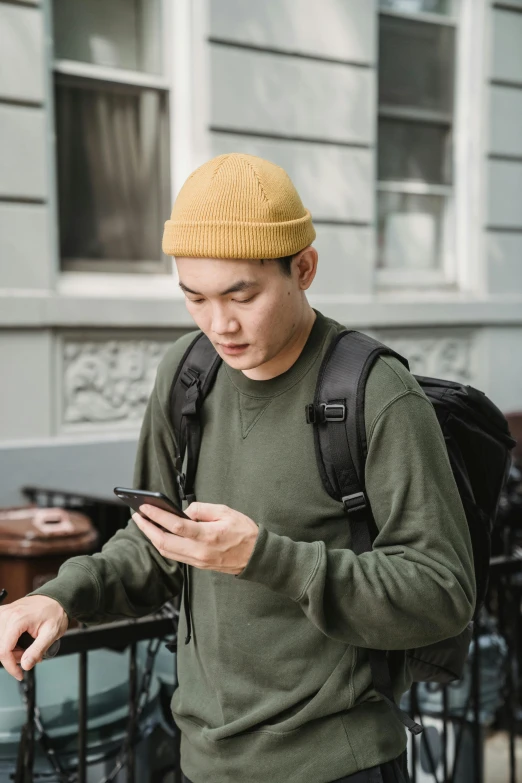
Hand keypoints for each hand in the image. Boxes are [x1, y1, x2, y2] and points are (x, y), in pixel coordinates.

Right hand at [0, 595, 68, 680]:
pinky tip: (19, 641)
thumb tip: (25, 665)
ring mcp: (3, 613)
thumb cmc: (55, 612)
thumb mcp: (51, 633)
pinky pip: (0, 634)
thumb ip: (37, 650)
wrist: (55, 598)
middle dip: (15, 657)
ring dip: (10, 650)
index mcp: (17, 619)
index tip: (19, 674)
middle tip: (30, 655)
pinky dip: (7, 642)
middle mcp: (6, 614)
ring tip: (26, 647)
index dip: (11, 667)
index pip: (4, 650)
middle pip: (1, 647)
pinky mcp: (3, 614)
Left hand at [132, 502, 258, 574]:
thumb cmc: (244, 532)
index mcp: (208, 536)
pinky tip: (159, 534)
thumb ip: (203, 509)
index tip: (145, 508)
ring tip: (144, 524)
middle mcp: (200, 551)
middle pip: (165, 542)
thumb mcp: (226, 511)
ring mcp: (198, 561)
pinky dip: (163, 545)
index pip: (176, 526)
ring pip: (167, 551)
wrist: (256, 557)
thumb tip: (184, 511)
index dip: (158, 516)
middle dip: (148, 529)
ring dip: (152, 538)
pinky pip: (175, 555)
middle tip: (137, 516)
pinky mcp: (198, 565)